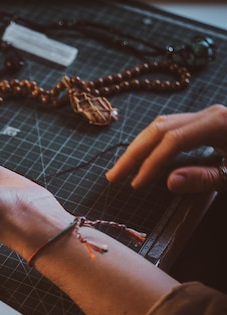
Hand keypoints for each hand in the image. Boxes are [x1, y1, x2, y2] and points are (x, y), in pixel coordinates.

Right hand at [106, 105, 226, 192]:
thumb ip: (204, 178)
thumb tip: (170, 182)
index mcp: (218, 123)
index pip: (173, 140)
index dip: (151, 162)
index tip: (136, 184)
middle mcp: (208, 114)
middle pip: (159, 129)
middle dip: (133, 153)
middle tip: (113, 176)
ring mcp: (204, 116)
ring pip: (160, 126)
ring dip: (138, 147)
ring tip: (121, 168)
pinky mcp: (202, 122)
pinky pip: (169, 128)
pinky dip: (151, 143)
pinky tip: (142, 157)